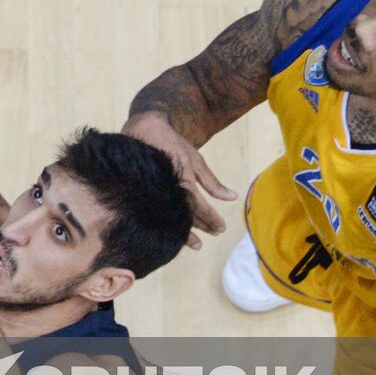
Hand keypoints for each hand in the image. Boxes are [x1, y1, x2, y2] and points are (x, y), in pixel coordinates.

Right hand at [123, 112, 233, 248]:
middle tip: (215, 234)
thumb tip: (232, 198)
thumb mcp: (196, 159)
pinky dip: (169, 223)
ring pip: (171, 218)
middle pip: (185, 215)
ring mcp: (154, 191)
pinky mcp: (145, 193)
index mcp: (182, 179)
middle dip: (201, 226)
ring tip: (197, 244)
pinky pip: (159, 213)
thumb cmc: (172, 143)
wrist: (143, 130)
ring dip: (185, 232)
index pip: (199, 207)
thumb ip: (212, 182)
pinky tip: (177, 232)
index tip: (221, 228)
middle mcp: (167, 188)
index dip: (211, 219)